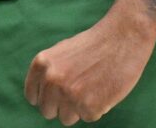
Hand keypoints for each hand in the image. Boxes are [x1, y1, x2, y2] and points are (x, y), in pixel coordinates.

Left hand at [25, 6, 155, 123]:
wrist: (122, 37)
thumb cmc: (94, 45)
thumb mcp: (61, 52)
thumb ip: (49, 72)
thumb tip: (42, 94)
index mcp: (41, 64)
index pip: (32, 97)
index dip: (46, 98)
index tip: (57, 96)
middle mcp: (51, 80)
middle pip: (47, 111)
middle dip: (62, 106)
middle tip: (78, 93)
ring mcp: (69, 94)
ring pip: (67, 119)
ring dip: (79, 109)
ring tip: (92, 89)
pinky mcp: (89, 106)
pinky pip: (88, 118)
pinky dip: (97, 109)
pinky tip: (104, 90)